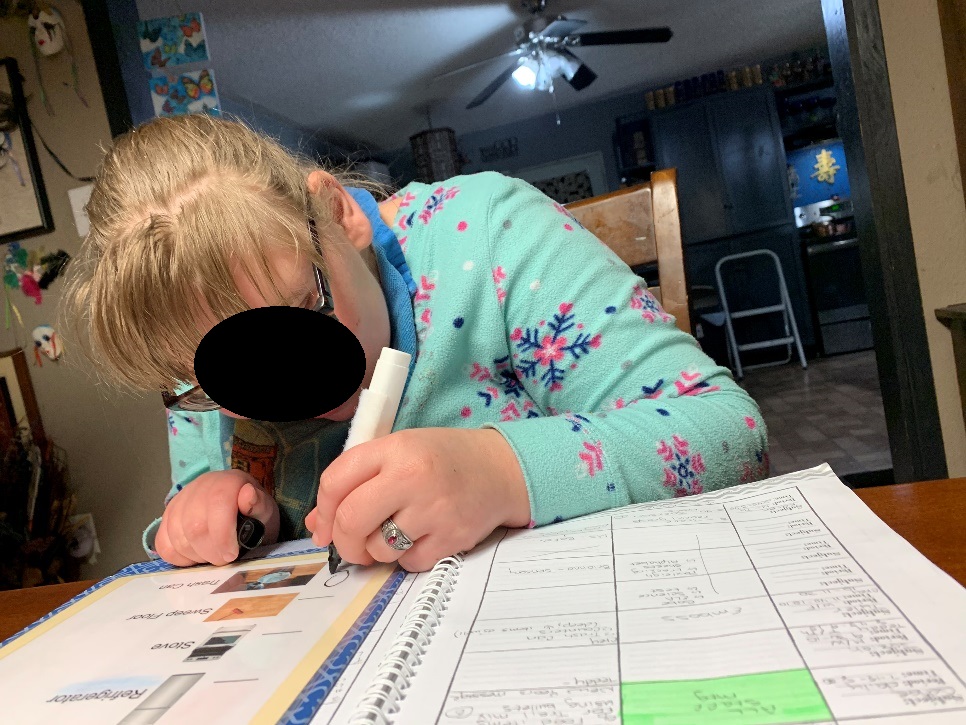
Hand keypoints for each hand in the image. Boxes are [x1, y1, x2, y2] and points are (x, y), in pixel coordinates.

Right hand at [155, 470, 279, 566]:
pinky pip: (163, 544)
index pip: (217, 503)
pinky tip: (196, 556)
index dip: (223, 534)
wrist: (239, 509)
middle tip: (225, 559)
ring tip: (214, 556)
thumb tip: (248, 495)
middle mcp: (200, 487)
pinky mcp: (166, 518)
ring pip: (177, 536)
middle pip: (194, 526)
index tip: (232, 554)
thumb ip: (259, 504)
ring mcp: (179, 502)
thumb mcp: (265, 510)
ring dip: (197, 555)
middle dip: (211, 551)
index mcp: (227, 482)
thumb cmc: (253, 513)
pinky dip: (179, 557)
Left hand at [305, 428, 529, 571]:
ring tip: (396, 533)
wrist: (501, 469)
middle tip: (350, 544)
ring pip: (378, 549)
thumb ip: (357, 481)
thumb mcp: (399, 453)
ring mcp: (434, 509)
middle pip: (351, 520)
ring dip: (378, 550)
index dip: (323, 509)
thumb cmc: (443, 459)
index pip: (336, 482)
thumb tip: (317, 524)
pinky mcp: (453, 537)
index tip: (325, 524)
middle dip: (343, 541)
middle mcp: (413, 476)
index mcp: (395, 448)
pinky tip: (423, 537)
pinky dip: (408, 557)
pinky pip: (409, 563)